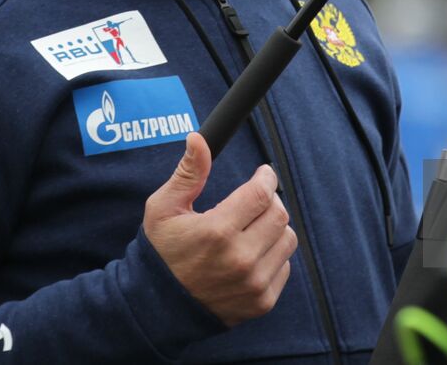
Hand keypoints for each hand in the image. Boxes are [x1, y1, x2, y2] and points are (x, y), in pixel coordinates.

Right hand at [143, 133, 297, 326]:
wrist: (159, 307)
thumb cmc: (161, 252)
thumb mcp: (164, 208)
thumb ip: (188, 173)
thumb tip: (198, 138)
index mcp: (217, 232)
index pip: (262, 193)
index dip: (266, 178)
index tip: (263, 174)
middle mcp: (240, 259)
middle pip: (279, 214)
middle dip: (270, 200)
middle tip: (254, 200)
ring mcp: (253, 283)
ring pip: (287, 239)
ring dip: (274, 227)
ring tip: (251, 227)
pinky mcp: (262, 301)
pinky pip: (285, 266)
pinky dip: (273, 254)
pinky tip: (250, 253)